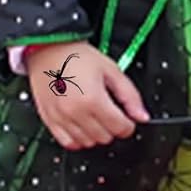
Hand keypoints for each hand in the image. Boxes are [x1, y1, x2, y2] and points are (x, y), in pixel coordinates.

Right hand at [27, 41, 148, 149]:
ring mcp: (61, 118)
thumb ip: (129, 95)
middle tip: (107, 110)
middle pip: (105, 137)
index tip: (124, 115)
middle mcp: (76, 112)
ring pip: (88, 143)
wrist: (48, 47)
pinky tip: (80, 123)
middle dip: (111, 127)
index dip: (127, 122)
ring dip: (95, 133)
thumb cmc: (77, 55)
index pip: (121, 128)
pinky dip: (77, 138)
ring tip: (92, 114)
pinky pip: (68, 143)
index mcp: (93, 99)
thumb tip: (142, 116)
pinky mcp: (49, 120)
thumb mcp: (110, 69)